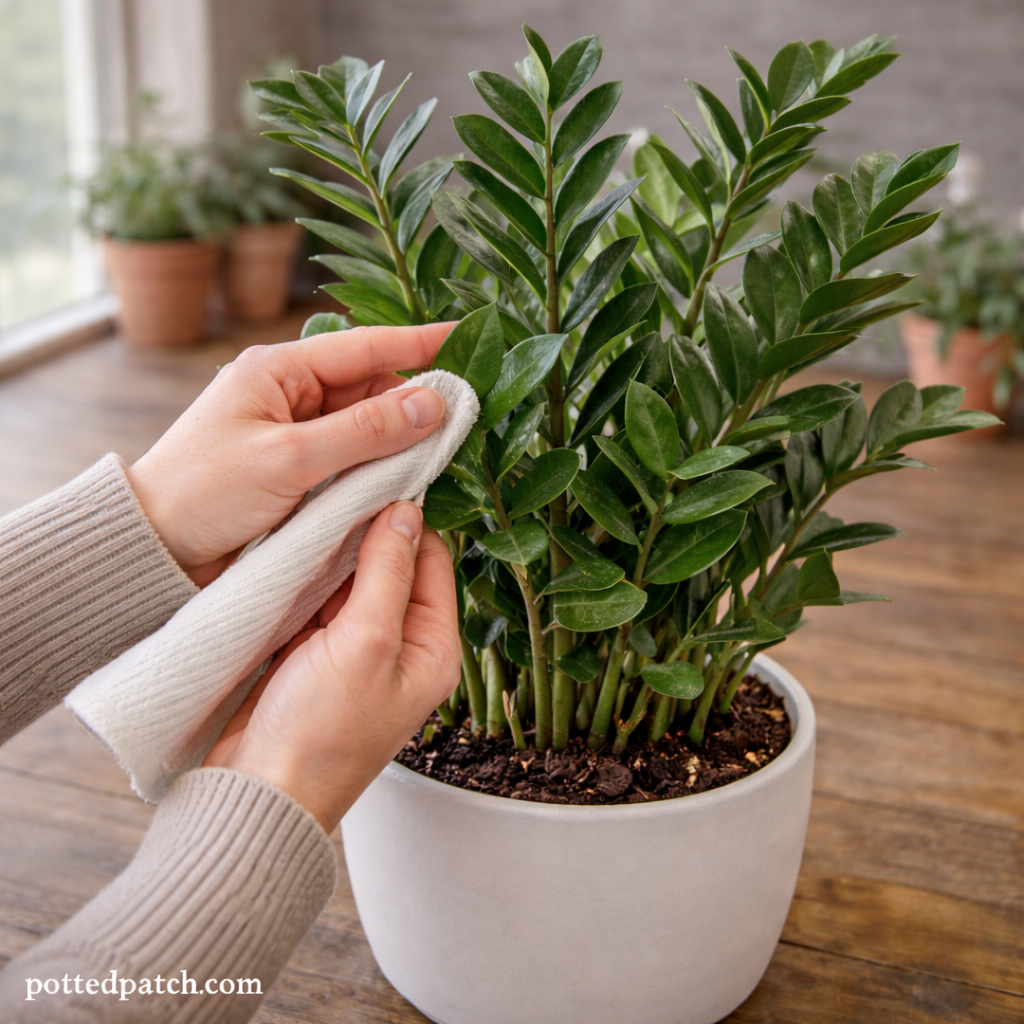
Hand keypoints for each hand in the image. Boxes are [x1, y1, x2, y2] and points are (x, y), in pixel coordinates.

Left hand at [128, 323, 453, 584]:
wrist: (153, 547)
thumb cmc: (205, 493)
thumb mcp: (289, 459)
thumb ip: (364, 431)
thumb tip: (433, 403)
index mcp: (278, 370)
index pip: (364, 346)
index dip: (419, 343)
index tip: (467, 336)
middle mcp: (289, 393)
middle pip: (370, 386)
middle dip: (414, 402)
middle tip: (465, 418)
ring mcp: (293, 431)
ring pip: (364, 425)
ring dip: (397, 439)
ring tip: (441, 450)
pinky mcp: (296, 467)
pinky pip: (350, 456)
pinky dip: (376, 465)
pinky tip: (404, 476)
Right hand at [203, 501, 460, 832]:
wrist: (256, 794)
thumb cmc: (319, 735)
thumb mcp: (364, 644)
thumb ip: (386, 574)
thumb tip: (406, 512)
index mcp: (432, 649)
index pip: (432, 563)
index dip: (409, 522)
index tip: (379, 483)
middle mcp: (400, 649)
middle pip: (392, 568)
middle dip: (366, 534)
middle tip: (337, 492)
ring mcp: (355, 653)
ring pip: (350, 582)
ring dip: (332, 555)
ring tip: (310, 517)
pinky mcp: (314, 657)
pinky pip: (317, 603)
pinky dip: (305, 580)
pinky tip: (290, 553)